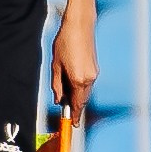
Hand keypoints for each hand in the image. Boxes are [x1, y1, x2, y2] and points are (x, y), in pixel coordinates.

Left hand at [51, 10, 96, 124]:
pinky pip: (87, 83)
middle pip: (82, 99)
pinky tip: (71, 86)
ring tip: (66, 98)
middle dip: (75, 106)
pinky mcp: (95, 68)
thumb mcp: (55, 66)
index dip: (75, 115)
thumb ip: (57, 85)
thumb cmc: (64, 44)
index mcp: (78, 79)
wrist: (79, 27)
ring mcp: (94, 73)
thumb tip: (59, 100)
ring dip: (77, 97)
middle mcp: (89, 78)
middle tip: (67, 113)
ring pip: (85, 91)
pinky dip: (80, 88)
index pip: (77, 103)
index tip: (73, 124)